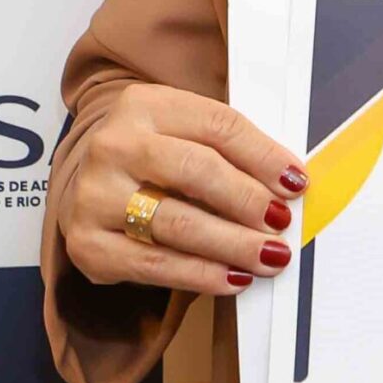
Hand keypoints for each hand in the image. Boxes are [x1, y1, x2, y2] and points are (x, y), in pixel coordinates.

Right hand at [63, 82, 306, 297]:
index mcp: (143, 105)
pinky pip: (155, 264)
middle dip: (247, 200)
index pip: (216, 125)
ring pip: (177, 222)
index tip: (295, 182)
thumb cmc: (151, 160)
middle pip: (195, 170)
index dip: (262, 155)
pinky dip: (201, 274)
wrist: (86, 185)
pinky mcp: (88, 243)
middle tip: (281, 222)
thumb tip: (288, 185)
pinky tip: (233, 277)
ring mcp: (94, 195)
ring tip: (269, 255)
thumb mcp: (183, 133)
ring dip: (232, 244)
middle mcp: (113, 145)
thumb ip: (229, 150)